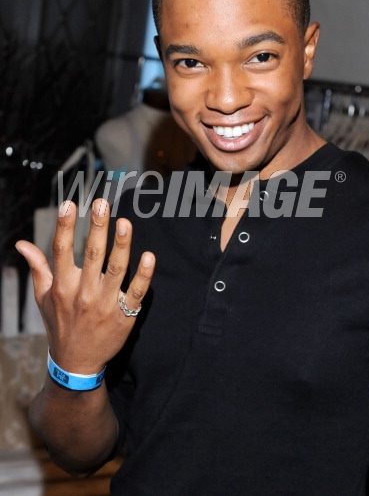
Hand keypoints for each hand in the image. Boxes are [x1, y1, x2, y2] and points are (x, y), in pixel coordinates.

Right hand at [16, 198, 154, 373]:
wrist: (76, 363)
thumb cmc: (60, 324)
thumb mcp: (43, 297)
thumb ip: (38, 267)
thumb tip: (22, 243)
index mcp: (63, 286)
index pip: (62, 250)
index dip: (66, 226)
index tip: (70, 204)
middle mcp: (83, 293)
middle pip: (92, 255)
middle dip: (97, 227)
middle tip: (103, 203)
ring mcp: (105, 304)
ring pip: (115, 270)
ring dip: (121, 245)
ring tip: (125, 222)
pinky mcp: (124, 315)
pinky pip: (136, 292)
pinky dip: (143, 275)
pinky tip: (149, 256)